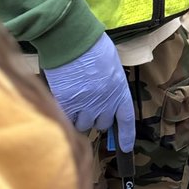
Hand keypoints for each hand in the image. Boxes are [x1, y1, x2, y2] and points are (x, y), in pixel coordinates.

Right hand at [43, 33, 135, 151]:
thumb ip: (110, 84)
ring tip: (73, 99)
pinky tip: (62, 104)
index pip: (126, 119)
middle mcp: (105, 103)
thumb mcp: (111, 65)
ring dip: (79, 117)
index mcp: (120, 91)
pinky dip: (64, 115)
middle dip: (96, 117)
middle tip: (88, 105)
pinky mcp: (67, 105)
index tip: (124, 147)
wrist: (72, 41)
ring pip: (82, 125)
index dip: (125, 136)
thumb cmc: (93, 46)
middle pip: (101, 123)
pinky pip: (66, 120)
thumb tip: (105, 95)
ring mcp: (86, 106)